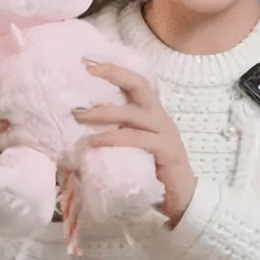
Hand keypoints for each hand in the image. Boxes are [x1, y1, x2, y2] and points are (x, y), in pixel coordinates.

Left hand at [73, 61, 196, 226]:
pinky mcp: (167, 151)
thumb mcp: (129, 148)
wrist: (182, 198)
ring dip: (104, 112)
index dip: (113, 69)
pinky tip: (94, 142)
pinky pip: (138, 139)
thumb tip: (76, 129)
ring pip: (134, 113)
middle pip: (139, 85)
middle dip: (113, 74)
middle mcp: (159, 116)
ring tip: (79, 115)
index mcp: (151, 112)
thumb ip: (112, 134)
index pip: (135, 81)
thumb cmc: (151, 172)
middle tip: (86, 71)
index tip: (87, 61)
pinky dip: (114, 138)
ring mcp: (165, 132)